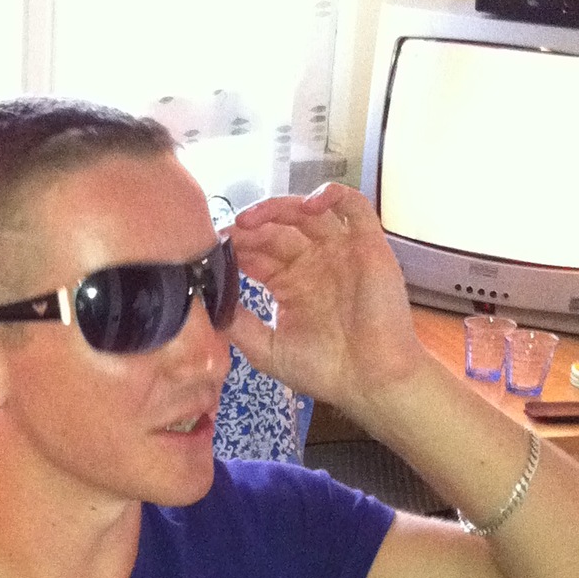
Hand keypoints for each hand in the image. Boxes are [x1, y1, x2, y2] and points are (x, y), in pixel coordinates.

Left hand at [228, 183, 427, 417]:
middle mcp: (312, 262)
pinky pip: (354, 206)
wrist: (372, 381)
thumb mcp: (267, 350)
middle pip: (276, 229)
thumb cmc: (325, 370)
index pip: (258, 252)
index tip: (214, 247)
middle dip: (250, 229)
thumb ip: (238, 324)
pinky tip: (308, 206)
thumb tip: (206, 301)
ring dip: (278, 208)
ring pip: (306, 213)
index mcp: (289, 283)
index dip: (236, 245)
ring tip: (251, 220)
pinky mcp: (368, 245)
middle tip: (229, 233)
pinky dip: (333, 196)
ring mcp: (339, 251)